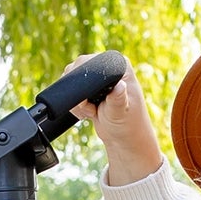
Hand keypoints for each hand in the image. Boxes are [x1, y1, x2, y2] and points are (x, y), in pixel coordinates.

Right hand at [63, 56, 166, 184]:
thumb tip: (120, 86)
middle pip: (79, 69)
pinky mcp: (91, 89)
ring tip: (92, 111)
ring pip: (73, 81)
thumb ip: (118, 99)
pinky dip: (76, 105)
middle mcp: (109, 66)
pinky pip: (73, 91)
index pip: (93, 61)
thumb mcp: (121, 111)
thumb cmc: (128, 125)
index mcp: (120, 66)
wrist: (122, 138)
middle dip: (80, 91)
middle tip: (92, 108)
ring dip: (77, 100)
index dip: (85, 78)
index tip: (91, 97)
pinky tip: (90, 112)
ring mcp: (99, 77)